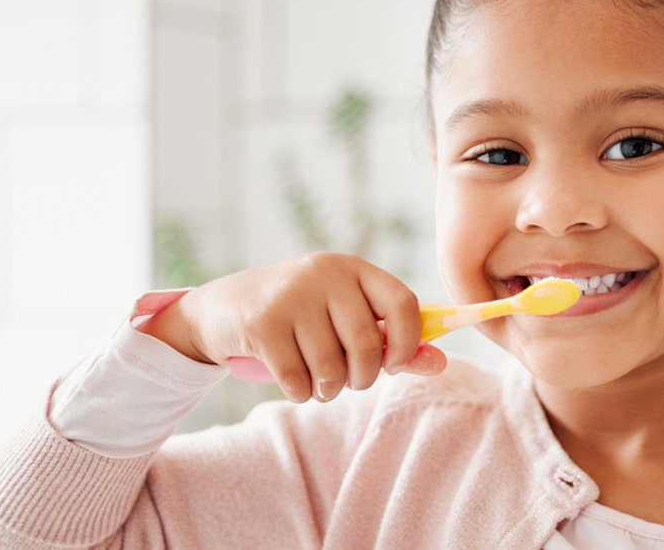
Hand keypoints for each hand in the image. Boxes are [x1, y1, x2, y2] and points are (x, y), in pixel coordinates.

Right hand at [138, 252, 446, 402]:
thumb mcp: (346, 318)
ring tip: (320, 382)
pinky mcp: (262, 324)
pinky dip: (302, 393)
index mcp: (355, 269)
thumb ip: (395, 341)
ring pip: (332, 368)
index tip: (395, 364)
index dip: (409, 343)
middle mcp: (325, 275)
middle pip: (367, 344)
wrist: (223, 309)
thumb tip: (440, 364)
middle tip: (349, 381)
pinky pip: (298, 380)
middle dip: (363, 377)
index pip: (404, 303)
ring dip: (329, 389)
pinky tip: (295, 382)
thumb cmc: (301, 317)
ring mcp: (291, 297)